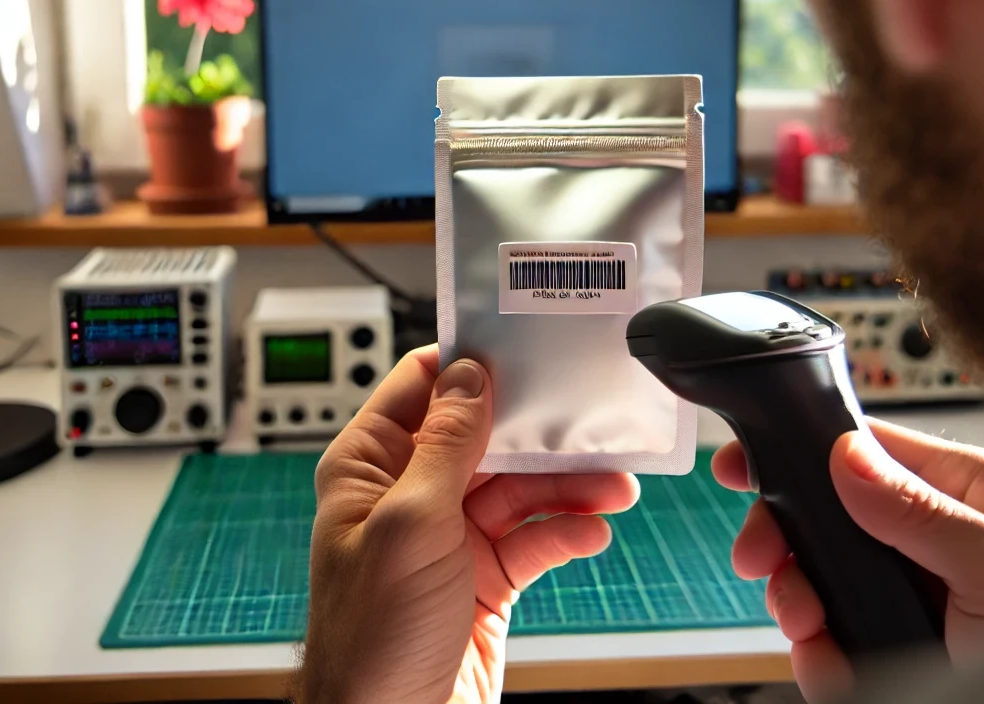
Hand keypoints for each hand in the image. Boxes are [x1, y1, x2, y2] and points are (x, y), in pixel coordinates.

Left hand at [296, 347, 639, 703]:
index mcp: (369, 467)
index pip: (421, 387)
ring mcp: (449, 538)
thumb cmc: (372, 639)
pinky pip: (535, 539)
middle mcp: (408, 495)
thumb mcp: (411, 524)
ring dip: (568, 484)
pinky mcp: (485, 579)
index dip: (472, 363)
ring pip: (520, 489)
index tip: (526, 343)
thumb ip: (445, 445)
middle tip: (594, 420)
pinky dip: (567, 532)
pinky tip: (593, 531)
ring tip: (614, 484)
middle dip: (541, 431)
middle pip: (486, 436)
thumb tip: (469, 374)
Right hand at [713, 418, 983, 700]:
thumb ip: (924, 513)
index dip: (795, 451)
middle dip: (789, 547)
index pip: (861, 446)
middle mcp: (931, 535)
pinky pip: (836, 642)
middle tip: (770, 571)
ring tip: (816, 631)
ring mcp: (914, 591)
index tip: (744, 465)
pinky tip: (839, 666)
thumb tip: (847, 457)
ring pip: (822, 583)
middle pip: (824, 518)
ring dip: (801, 608)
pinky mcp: (904, 643)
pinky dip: (823, 659)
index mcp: (962, 491)